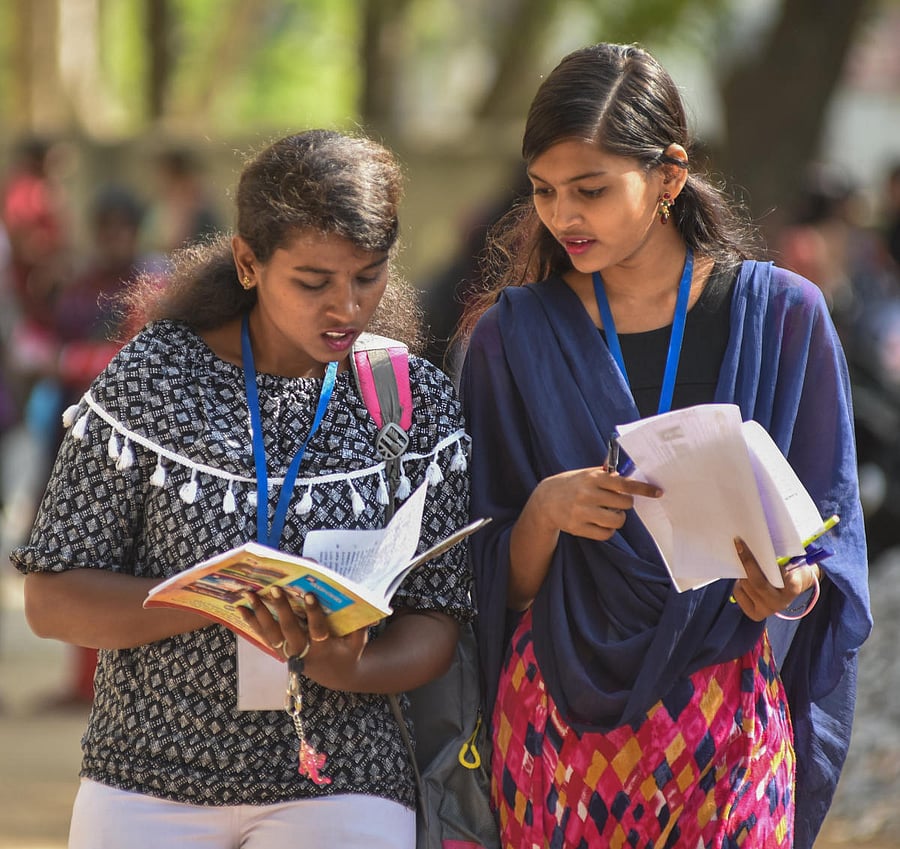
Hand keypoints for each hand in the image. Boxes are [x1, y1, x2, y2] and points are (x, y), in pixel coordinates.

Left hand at [239, 588, 368, 687]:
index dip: (313, 612)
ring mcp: (289, 653)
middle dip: (281, 608)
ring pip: (271, 633)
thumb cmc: (348, 652)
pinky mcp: (280, 651)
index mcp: (324, 648)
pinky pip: (264, 636)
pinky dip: (251, 622)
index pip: (318, 629)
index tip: (309, 593)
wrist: (335, 676)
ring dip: (259, 613)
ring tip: (248, 594)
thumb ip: (360, 624)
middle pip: (289, 630)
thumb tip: (361, 599)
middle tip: (274, 588)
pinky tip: (240, 608)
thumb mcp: (359, 641)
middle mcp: (304, 652)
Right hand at [535, 466, 662, 540]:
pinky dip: (607, 530)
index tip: (658, 492)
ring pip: (617, 520)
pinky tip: (600, 523)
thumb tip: (630, 471)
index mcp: (593, 478)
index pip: (624, 484)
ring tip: (609, 514)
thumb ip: (607, 474)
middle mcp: (588, 494)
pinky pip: (606, 534)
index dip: (643, 489)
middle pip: (624, 503)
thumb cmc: (572, 484)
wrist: (545, 500)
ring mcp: (582, 512)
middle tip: (617, 502)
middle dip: (625, 504)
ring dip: (618, 518)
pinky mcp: (578, 527)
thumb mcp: (586, 474)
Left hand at [731, 537, 819, 620]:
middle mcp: (780, 603)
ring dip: (741, 572)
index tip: (767, 555)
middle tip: (739, 544)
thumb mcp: (792, 565)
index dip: (778, 569)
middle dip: (747, 562)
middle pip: (759, 582)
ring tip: (742, 561)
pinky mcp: (754, 614)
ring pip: (746, 587)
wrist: (788, 593)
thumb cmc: (788, 573)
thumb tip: (760, 546)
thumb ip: (780, 559)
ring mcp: (767, 611)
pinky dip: (738, 583)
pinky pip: (738, 594)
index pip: (785, 578)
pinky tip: (743, 578)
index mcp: (793, 589)